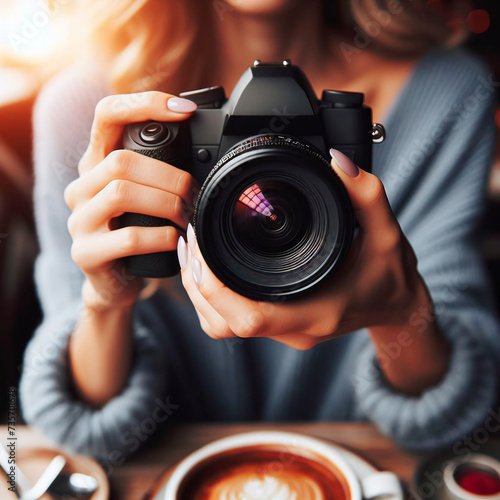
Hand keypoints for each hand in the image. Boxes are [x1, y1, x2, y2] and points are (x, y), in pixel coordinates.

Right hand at [64, 91, 198, 310]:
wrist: (115, 280)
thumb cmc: (135, 231)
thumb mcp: (144, 195)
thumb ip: (157, 170)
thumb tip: (203, 152)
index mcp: (96, 164)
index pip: (107, 115)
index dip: (144, 105)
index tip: (185, 111)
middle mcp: (81, 186)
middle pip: (121, 160)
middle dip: (168, 174)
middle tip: (193, 191)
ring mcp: (79, 220)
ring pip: (121, 193)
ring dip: (165, 203)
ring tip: (186, 216)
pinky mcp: (85, 252)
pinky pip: (128, 238)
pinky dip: (160, 236)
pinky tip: (175, 239)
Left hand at [178, 149, 423, 349]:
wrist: (397, 305)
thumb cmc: (392, 276)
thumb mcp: (388, 232)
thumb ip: (367, 195)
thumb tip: (337, 160)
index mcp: (315, 312)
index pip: (249, 319)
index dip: (213, 288)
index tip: (201, 247)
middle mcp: (294, 328)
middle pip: (222, 323)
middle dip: (196, 283)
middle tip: (192, 239)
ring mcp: (285, 330)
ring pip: (222, 325)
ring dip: (200, 291)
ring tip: (195, 249)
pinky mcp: (280, 324)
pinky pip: (232, 319)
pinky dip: (214, 295)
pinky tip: (212, 264)